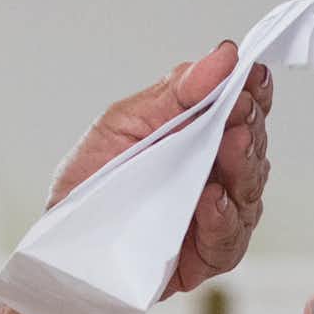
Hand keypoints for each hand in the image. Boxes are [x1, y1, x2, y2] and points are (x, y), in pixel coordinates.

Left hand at [50, 43, 271, 297]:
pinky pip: (229, 237)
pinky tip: (212, 197)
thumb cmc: (91, 182)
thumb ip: (175, 92)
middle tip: (240, 107)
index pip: (242, 108)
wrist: (61, 244)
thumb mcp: (123, 122)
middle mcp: (217, 173)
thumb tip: (222, 57)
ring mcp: (218, 215)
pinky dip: (223, 216)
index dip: (253, 89)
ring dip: (244, 164)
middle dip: (249, 123)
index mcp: (200, 135)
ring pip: (250, 189)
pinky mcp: (208, 256)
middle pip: (253, 145)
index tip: (251, 72)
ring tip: (232, 143)